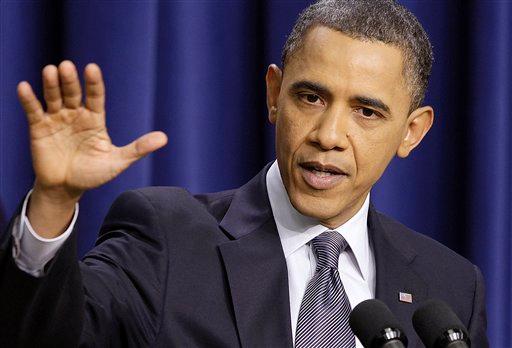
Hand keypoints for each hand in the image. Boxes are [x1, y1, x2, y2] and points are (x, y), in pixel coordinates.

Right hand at [17, 61, 167, 201]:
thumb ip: (138, 148)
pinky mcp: (39, 128)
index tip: (92, 68)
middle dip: (70, 80)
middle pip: (73, 93)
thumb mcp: (118, 161)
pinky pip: (33, 111)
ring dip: (51, 85)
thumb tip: (164, 138)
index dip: (93, 83)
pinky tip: (25, 87)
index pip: (95, 96)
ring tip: (51, 71)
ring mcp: (57, 119)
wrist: (67, 188)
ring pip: (54, 97)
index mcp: (95, 119)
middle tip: (67, 67)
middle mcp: (76, 115)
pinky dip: (29, 99)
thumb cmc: (94, 174)